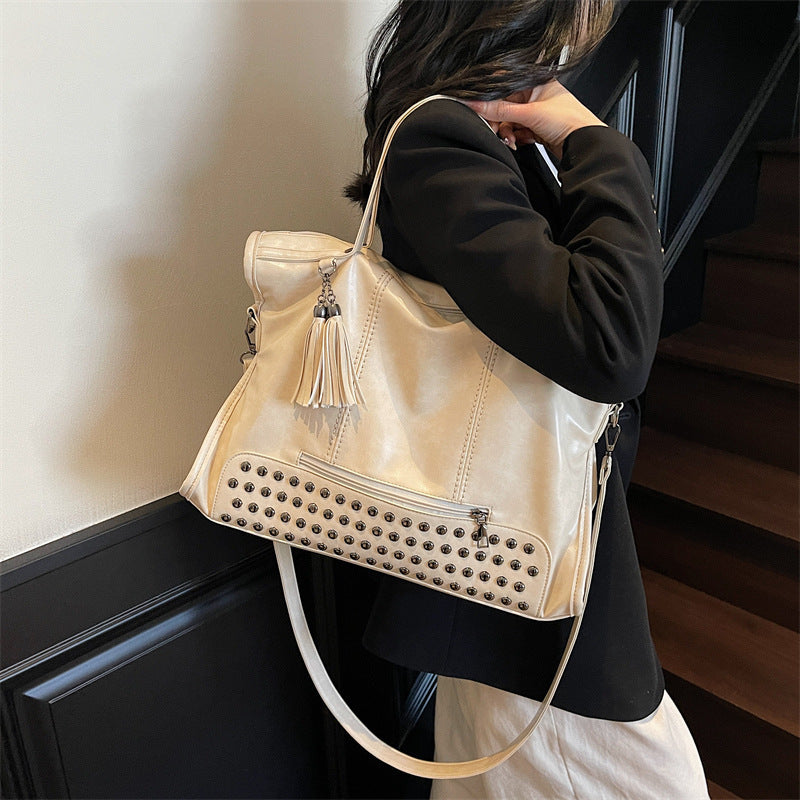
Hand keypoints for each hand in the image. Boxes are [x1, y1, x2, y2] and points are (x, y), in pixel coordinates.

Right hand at [463, 80, 606, 159]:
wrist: (583, 144)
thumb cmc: (568, 120)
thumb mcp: (529, 113)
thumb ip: (500, 110)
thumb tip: (474, 104)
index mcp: (535, 81)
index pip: (505, 86)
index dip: (491, 99)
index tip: (481, 109)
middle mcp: (535, 94)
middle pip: (505, 106)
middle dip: (499, 120)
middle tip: (495, 129)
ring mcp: (536, 112)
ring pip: (510, 120)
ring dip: (506, 132)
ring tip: (510, 140)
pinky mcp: (536, 128)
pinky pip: (517, 131)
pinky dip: (514, 138)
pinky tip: (517, 142)